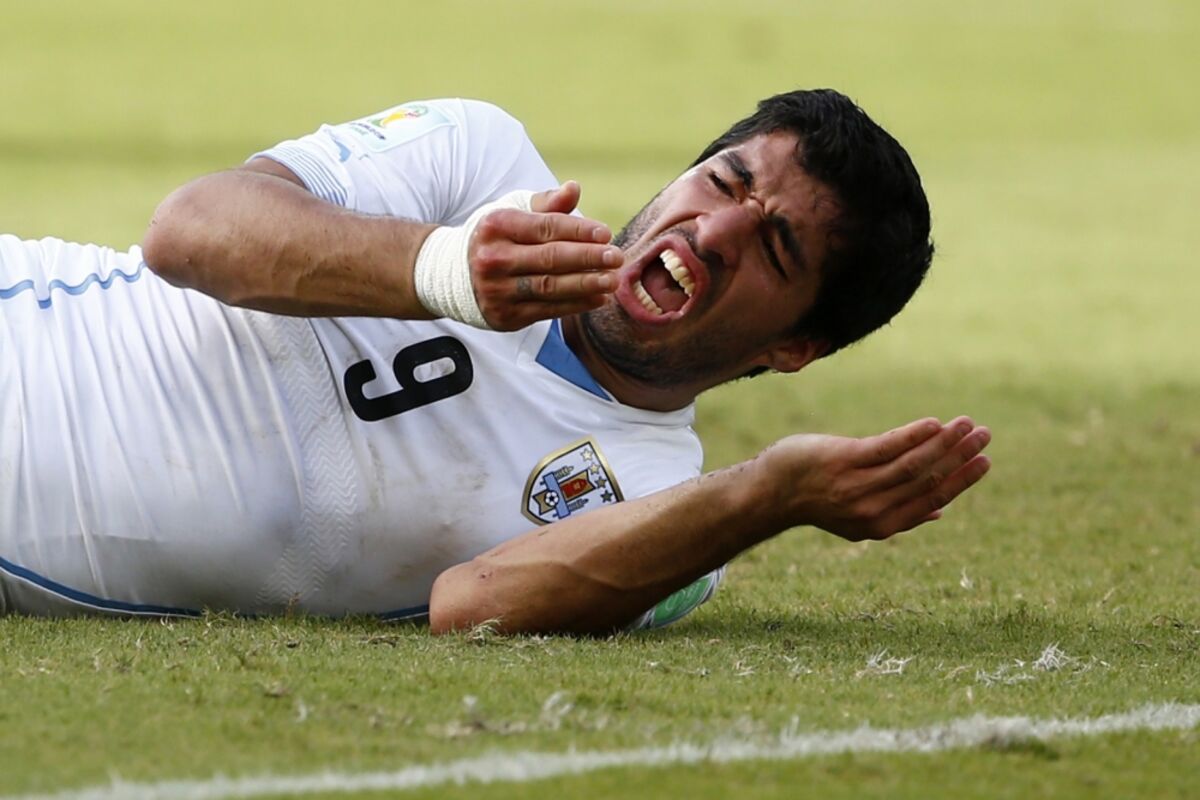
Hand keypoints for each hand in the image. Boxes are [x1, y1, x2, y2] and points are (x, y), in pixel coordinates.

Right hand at [469, 181, 622, 329]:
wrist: (455, 275)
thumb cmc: (496, 237)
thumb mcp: (514, 212)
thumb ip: (546, 203)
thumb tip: (574, 188)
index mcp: (496, 226)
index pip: (546, 227)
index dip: (579, 230)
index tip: (606, 233)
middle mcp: (493, 258)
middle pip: (550, 259)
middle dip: (589, 258)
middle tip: (617, 257)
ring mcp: (497, 290)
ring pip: (551, 287)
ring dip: (587, 284)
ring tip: (613, 280)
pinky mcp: (505, 316)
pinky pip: (547, 310)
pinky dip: (576, 305)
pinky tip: (598, 298)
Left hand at [755, 417, 991, 540]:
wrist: (772, 490)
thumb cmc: (820, 497)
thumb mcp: (859, 516)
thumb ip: (898, 513)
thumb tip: (939, 513)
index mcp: (882, 525)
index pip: (932, 501)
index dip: (961, 481)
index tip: (984, 461)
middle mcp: (872, 510)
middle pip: (928, 481)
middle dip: (960, 457)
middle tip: (985, 435)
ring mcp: (857, 485)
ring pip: (912, 464)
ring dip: (944, 442)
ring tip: (967, 424)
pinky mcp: (843, 461)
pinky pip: (886, 447)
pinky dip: (913, 436)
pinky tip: (933, 424)